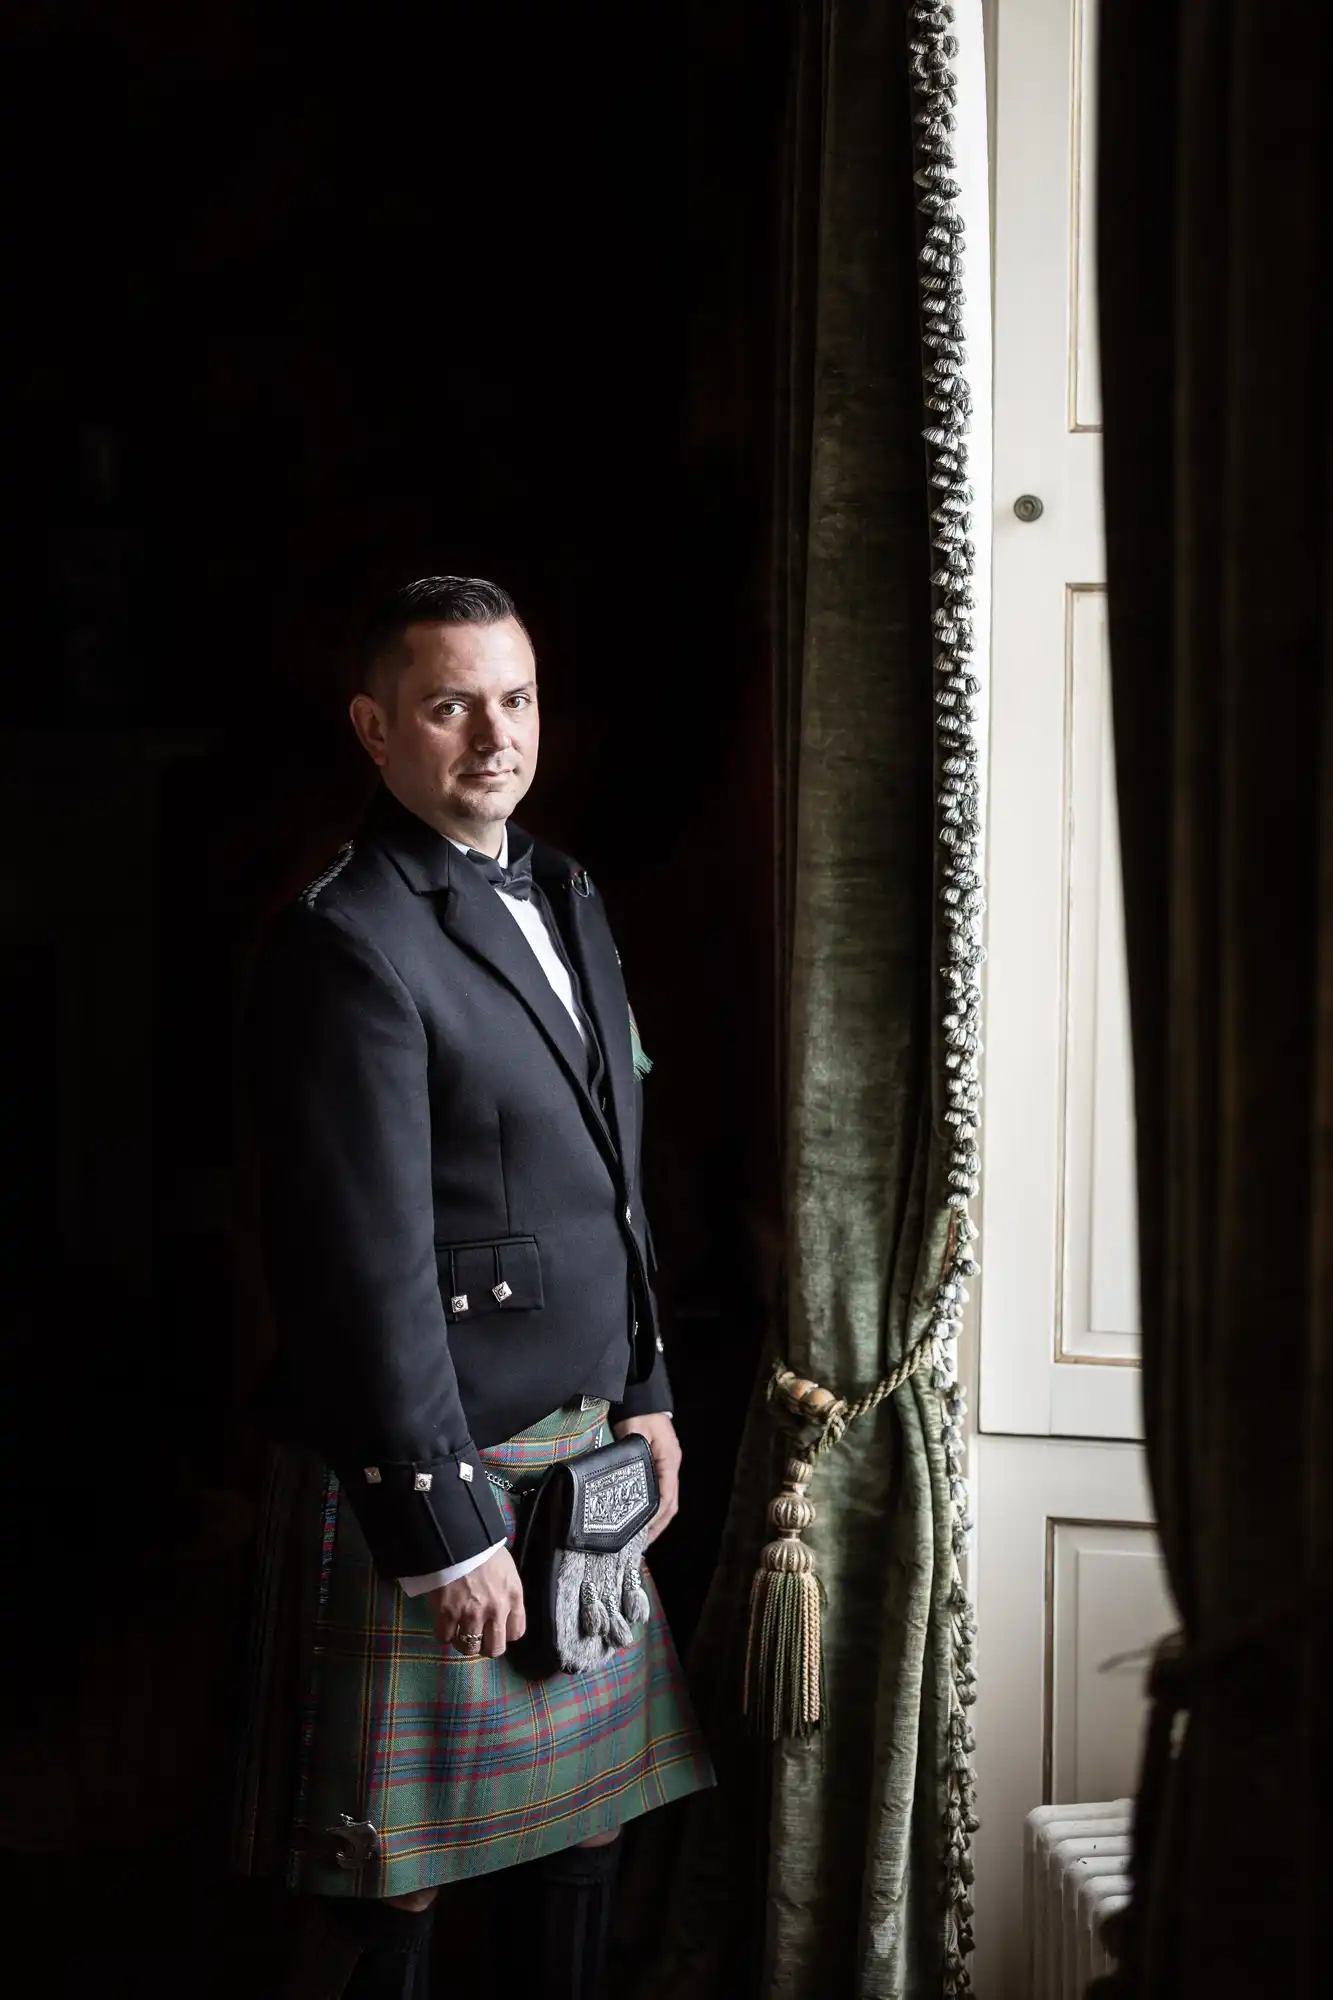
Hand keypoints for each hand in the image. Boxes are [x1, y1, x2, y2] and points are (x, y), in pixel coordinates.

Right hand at [427, 1545, 525, 1657]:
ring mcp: (471, 1614)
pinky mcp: (447, 1613)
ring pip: (469, 1649)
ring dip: (463, 1642)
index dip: (504, 1633)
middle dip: (485, 1646)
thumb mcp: (506, 1569)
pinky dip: (444, 1633)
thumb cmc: (483, 1547)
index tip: (495, 1628)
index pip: (516, 1632)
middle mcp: (496, 1610)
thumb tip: (501, 1608)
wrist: (457, 1536)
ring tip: (458, 1631)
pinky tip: (444, 1623)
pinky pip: (444, 1637)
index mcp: (513, 1596)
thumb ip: (507, 1592)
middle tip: (476, 1637)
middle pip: (494, 1649)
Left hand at [611, 1411, 680, 1545]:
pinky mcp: (660, 1465)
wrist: (641, 1398)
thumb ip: (636, 1455)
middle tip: (643, 1544)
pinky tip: (645, 1516)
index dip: (657, 1515)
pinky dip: (655, 1507)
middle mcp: (671, 1465)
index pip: (667, 1494)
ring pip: (668, 1500)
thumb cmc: (638, 1413)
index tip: (644, 1531)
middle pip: (671, 1503)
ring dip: (658, 1519)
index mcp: (669, 1460)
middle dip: (659, 1525)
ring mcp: (667, 1466)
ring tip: (644, 1537)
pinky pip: (661, 1492)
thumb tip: (633, 1480)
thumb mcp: (636, 1432)